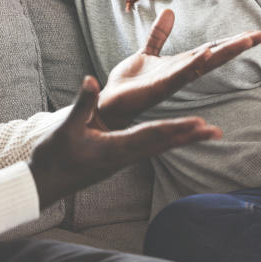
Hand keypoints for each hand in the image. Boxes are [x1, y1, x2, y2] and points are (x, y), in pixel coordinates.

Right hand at [28, 76, 219, 208]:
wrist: (46, 182)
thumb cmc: (55, 155)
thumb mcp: (66, 126)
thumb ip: (82, 103)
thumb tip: (91, 79)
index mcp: (115, 148)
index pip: (151, 135)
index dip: (175, 128)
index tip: (196, 123)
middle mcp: (125, 156)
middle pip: (163, 144)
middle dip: (189, 136)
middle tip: (214, 131)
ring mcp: (123, 160)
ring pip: (159, 147)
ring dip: (183, 139)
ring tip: (206, 133)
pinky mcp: (120, 160)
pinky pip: (150, 149)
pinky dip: (167, 141)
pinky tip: (175, 137)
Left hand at [97, 9, 260, 128]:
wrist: (109, 104)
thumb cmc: (130, 83)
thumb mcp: (147, 53)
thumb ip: (159, 35)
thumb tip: (169, 11)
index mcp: (180, 64)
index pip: (211, 49)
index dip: (232, 41)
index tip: (256, 33)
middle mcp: (180, 73)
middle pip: (214, 56)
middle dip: (236, 46)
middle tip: (260, 36)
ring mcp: (171, 81)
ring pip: (202, 65)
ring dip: (223, 53)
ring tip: (244, 40)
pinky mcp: (157, 87)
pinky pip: (178, 75)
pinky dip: (193, 64)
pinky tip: (206, 54)